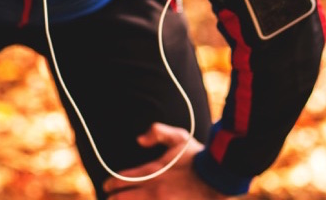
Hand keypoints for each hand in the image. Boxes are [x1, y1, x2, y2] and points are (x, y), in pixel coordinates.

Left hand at [102, 123, 235, 198]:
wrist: (218, 178)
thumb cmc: (198, 157)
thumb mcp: (179, 137)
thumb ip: (157, 131)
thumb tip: (139, 139)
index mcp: (153, 172)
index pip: (122, 181)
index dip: (110, 184)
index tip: (107, 185)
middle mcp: (154, 191)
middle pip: (122, 199)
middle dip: (113, 199)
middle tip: (109, 198)